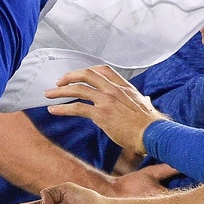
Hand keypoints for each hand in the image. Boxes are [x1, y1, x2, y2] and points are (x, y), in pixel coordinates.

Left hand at [45, 65, 163, 153]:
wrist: (154, 134)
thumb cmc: (151, 124)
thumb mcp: (146, 105)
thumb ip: (141, 100)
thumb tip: (146, 100)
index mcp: (124, 86)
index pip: (102, 70)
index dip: (87, 70)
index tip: (77, 75)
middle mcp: (114, 90)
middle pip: (87, 74)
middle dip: (69, 76)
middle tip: (58, 82)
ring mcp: (107, 100)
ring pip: (78, 89)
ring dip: (60, 91)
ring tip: (48, 95)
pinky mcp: (101, 114)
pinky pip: (77, 107)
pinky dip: (62, 108)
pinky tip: (53, 110)